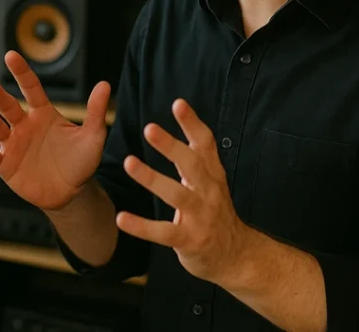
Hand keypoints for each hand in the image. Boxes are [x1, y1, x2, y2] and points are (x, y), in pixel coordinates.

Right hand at [0, 50, 109, 210]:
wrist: (72, 193)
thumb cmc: (81, 162)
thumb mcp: (93, 136)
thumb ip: (96, 111)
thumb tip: (104, 85)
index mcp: (43, 114)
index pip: (30, 88)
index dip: (21, 71)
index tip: (11, 56)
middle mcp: (25, 126)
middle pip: (9, 106)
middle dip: (0, 97)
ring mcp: (13, 145)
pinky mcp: (7, 166)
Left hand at [115, 98, 252, 285]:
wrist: (237, 256)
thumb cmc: (215, 212)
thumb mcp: (211, 181)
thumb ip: (197, 154)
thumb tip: (182, 112)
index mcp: (212, 175)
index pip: (206, 144)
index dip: (193, 123)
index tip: (178, 103)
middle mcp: (209, 192)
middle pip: (192, 165)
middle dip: (171, 146)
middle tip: (149, 128)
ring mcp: (201, 217)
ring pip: (177, 195)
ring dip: (152, 178)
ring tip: (129, 162)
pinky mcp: (190, 240)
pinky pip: (164, 232)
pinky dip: (142, 226)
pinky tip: (121, 218)